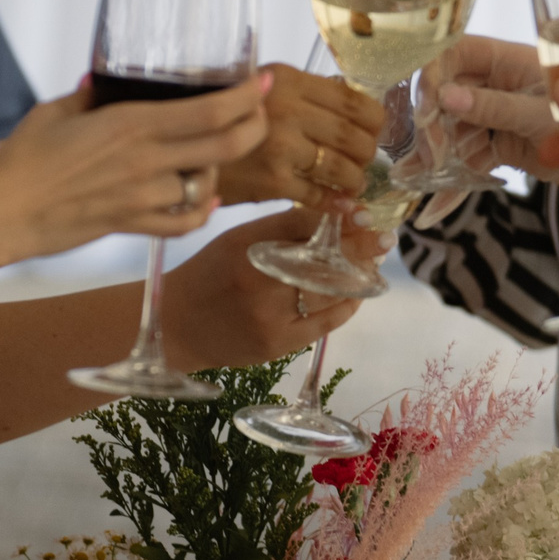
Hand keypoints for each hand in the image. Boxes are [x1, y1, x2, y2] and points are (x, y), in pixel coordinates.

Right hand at [0, 76, 270, 251]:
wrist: (3, 211)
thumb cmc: (23, 157)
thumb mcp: (57, 111)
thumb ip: (89, 96)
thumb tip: (101, 83)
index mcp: (132, 124)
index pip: (211, 110)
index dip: (247, 96)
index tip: (261, 82)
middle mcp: (147, 160)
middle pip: (226, 145)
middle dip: (254, 127)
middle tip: (258, 114)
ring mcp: (144, 197)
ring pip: (207, 182)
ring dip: (216, 168)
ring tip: (211, 154)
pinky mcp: (133, 225)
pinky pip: (183, 222)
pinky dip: (201, 210)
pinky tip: (203, 199)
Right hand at [162, 207, 368, 365]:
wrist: (176, 325)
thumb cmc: (209, 273)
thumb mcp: (237, 239)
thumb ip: (282, 226)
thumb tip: (336, 214)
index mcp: (247, 247)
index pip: (305, 226)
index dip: (340, 219)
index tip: (364, 213)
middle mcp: (259, 281)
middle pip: (324, 260)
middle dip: (360, 248)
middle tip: (382, 239)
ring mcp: (270, 316)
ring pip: (330, 293)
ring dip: (359, 277)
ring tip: (372, 266)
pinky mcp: (277, 345)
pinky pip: (324, 324)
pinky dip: (346, 307)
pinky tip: (356, 295)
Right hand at [217, 62, 383, 207]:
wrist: (180, 142)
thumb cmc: (222, 113)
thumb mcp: (263, 85)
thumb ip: (304, 92)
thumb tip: (352, 102)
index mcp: (289, 80)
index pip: (353, 101)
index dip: (374, 120)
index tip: (374, 130)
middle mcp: (288, 111)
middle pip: (354, 136)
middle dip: (367, 153)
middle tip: (363, 159)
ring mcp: (282, 148)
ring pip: (343, 169)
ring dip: (354, 180)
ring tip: (351, 182)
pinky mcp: (273, 183)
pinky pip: (319, 196)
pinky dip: (336, 202)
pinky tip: (340, 203)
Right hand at [427, 36, 558, 181]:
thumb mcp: (541, 113)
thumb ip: (494, 106)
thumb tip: (445, 97)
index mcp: (506, 59)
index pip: (454, 52)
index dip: (433, 76)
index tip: (428, 109)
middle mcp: (494, 82)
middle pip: (444, 92)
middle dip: (433, 122)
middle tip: (431, 153)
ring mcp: (494, 113)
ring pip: (450, 126)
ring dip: (440, 150)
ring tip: (430, 174)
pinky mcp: (496, 144)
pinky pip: (465, 153)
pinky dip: (457, 172)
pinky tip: (446, 196)